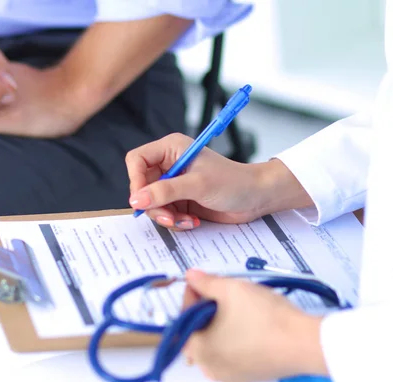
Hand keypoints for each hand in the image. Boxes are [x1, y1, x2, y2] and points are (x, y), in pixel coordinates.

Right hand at [125, 133, 306, 229]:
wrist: (257, 197)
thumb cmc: (234, 182)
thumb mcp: (197, 185)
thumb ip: (165, 191)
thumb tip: (136, 200)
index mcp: (171, 149)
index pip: (137, 160)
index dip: (135, 180)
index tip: (143, 199)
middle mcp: (169, 165)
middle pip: (141, 186)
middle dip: (154, 205)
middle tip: (169, 217)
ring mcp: (174, 184)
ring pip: (152, 204)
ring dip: (166, 217)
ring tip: (185, 220)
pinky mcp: (180, 200)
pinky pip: (165, 214)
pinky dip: (175, 221)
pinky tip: (192, 221)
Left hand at [182, 270, 327, 381]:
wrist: (305, 342)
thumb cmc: (267, 319)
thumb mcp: (231, 289)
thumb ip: (206, 282)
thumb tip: (192, 276)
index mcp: (198, 349)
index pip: (183, 316)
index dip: (192, 294)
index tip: (201, 282)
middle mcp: (209, 367)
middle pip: (197, 331)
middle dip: (204, 308)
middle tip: (218, 292)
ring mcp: (228, 375)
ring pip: (214, 342)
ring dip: (218, 322)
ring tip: (235, 305)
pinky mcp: (247, 376)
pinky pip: (230, 353)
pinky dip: (232, 337)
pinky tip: (246, 322)